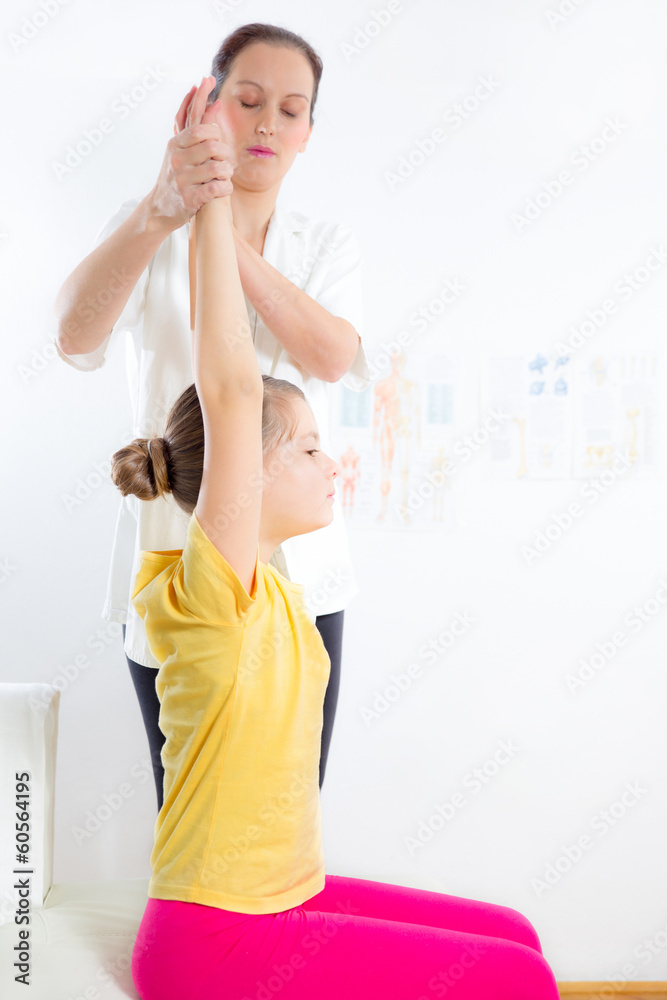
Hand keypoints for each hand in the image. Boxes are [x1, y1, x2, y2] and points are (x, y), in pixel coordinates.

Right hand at [148, 76, 235, 229]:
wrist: (160, 207)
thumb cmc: (177, 174)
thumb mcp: (181, 147)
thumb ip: (196, 123)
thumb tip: (210, 96)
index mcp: (175, 145)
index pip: (199, 129)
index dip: (215, 130)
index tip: (218, 137)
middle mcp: (177, 161)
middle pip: (212, 148)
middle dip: (224, 153)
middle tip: (225, 159)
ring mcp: (182, 180)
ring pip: (217, 169)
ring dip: (227, 172)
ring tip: (225, 175)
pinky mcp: (190, 199)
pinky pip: (216, 189)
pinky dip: (225, 188)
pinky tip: (224, 188)